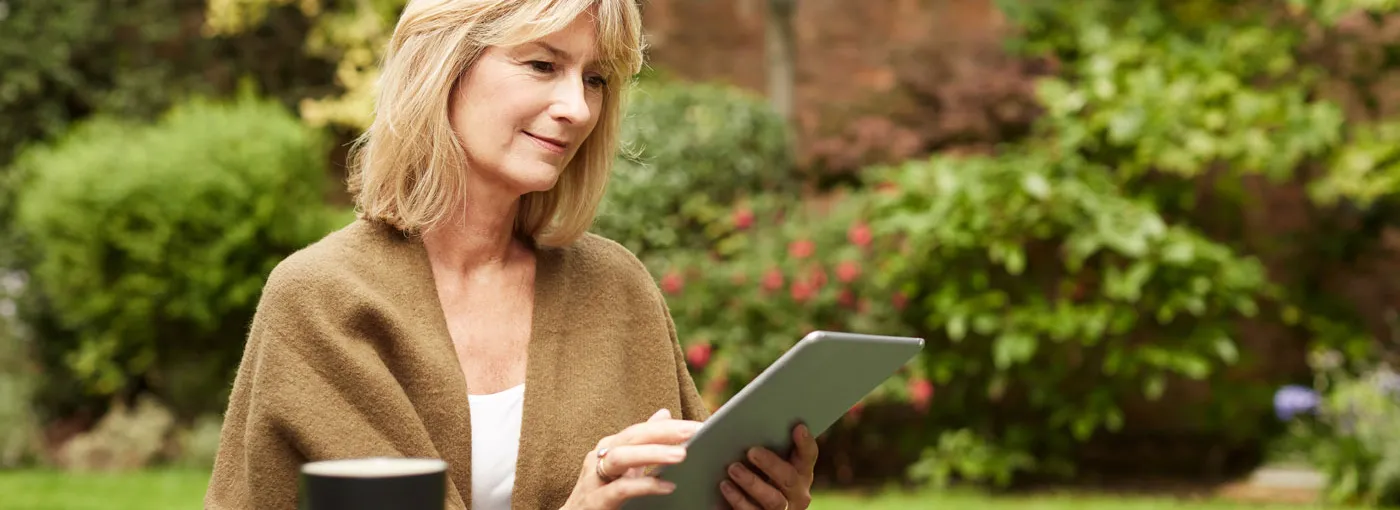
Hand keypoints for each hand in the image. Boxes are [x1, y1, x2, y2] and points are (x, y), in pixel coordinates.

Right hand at [561, 409, 701, 509]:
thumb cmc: (601, 495)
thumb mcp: (624, 468)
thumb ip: (643, 443)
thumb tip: (664, 413)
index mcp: (609, 447)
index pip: (641, 430)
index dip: (669, 426)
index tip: (699, 426)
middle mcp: (599, 458)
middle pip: (632, 437)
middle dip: (664, 433)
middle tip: (694, 432)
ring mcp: (593, 479)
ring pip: (620, 457)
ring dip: (652, 454)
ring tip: (681, 455)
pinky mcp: (595, 502)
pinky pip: (620, 490)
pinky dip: (644, 486)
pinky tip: (667, 486)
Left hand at [719, 424, 818, 509]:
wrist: (744, 500)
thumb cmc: (752, 469)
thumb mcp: (762, 456)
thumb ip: (764, 441)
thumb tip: (747, 418)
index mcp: (801, 471)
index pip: (808, 455)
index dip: (805, 442)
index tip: (798, 427)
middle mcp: (797, 494)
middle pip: (789, 478)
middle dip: (771, 464)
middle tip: (751, 451)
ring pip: (773, 500)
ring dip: (753, 483)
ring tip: (733, 468)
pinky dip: (737, 500)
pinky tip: (725, 486)